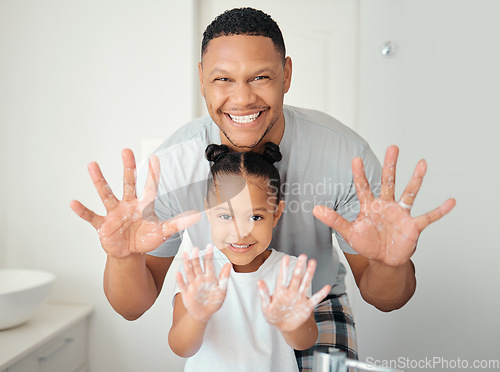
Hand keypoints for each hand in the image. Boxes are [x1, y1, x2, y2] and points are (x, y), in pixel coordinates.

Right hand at [70, 149, 199, 257]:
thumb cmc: (145, 239)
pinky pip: (91, 216)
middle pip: (128, 183)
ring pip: (106, 194)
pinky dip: (83, 211)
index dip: (153, 174)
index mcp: (143, 205)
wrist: (129, 252)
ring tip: (92, 165)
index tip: (155, 158)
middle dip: (128, 168)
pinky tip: (73, 202)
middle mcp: (128, 205)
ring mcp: (114, 213)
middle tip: (126, 150)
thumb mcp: (163, 231)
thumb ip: (178, 223)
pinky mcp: (103, 225)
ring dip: (99, 180)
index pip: (150, 187)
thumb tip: (197, 216)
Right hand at [176, 246, 231, 322]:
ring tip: (185, 255)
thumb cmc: (214, 301)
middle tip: (195, 248)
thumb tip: (229, 264)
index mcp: (209, 277)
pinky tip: (178, 273)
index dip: (209, 255)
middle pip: (197, 266)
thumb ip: (224, 277)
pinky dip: (180, 280)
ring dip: (187, 264)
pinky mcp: (186, 293)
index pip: (209, 264)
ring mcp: (192, 285)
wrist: (204, 314)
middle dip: (196, 257)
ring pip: (189, 273)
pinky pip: (182, 285)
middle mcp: (200, 279)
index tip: (209, 246)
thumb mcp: (222, 290)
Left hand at [258, 254, 330, 331]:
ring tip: (312, 263)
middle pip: (296, 278)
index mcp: (280, 292)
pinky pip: (315, 299)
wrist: (284, 326)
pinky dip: (321, 294)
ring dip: (309, 274)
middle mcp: (291, 292)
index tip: (285, 257)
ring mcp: (299, 298)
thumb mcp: (266, 306)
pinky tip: (327, 287)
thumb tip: (259, 281)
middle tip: (303, 256)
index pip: (282, 278)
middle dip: (299, 267)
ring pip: (305, 284)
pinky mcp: (307, 307)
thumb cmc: (273, 315)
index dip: (284, 268)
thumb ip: (264, 294)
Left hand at [313, 145, 455, 266]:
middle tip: (392, 147)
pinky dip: (439, 211)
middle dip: (390, 165)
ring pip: (409, 193)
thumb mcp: (349, 232)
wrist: (384, 260)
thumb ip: (334, 220)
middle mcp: (386, 205)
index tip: (355, 159)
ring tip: (422, 163)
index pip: (363, 187)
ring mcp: (401, 214)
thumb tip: (315, 209)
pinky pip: (428, 217)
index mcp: (369, 206)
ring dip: (416, 179)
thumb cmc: (367, 243)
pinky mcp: (413, 226)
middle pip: (388, 181)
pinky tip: (450, 202)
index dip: (359, 174)